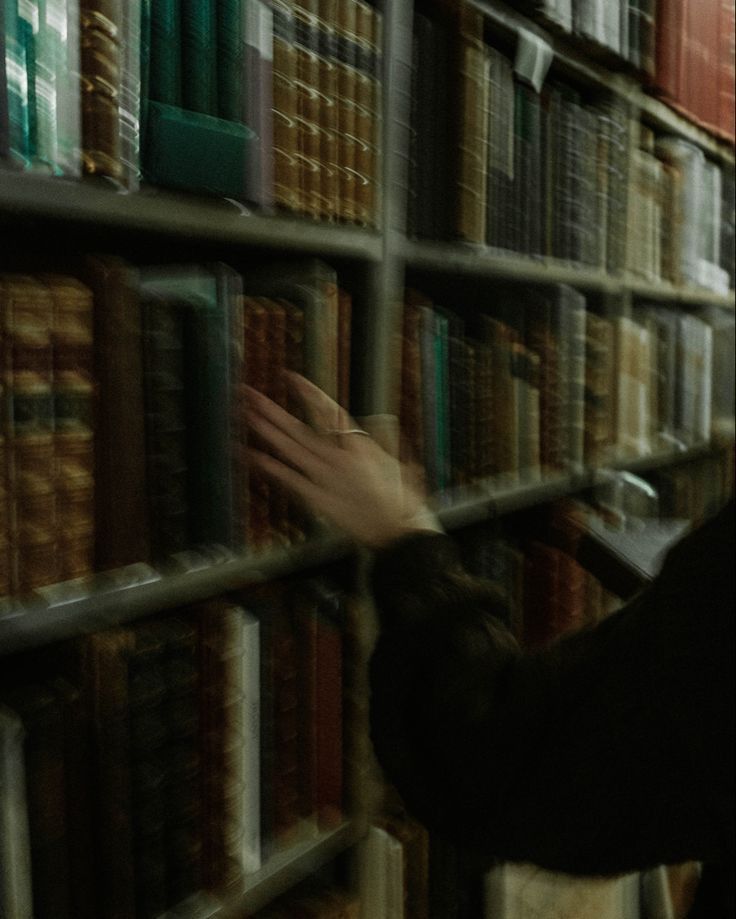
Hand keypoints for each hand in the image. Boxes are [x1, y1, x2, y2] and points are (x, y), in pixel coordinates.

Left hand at [244, 373, 439, 548]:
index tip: (290, 377)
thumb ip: (380, 443)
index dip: (308, 393)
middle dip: (272, 410)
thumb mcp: (397, 463)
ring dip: (266, 431)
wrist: (399, 532)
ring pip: (290, 449)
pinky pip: (289, 480)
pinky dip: (270, 468)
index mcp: (359, 445)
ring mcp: (325, 478)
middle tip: (250, 394)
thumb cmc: (403, 500)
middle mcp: (338, 457)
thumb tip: (371, 427)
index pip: (328, 411)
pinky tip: (251, 455)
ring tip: (246, 414)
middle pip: (299, 428)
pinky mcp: (317, 499)